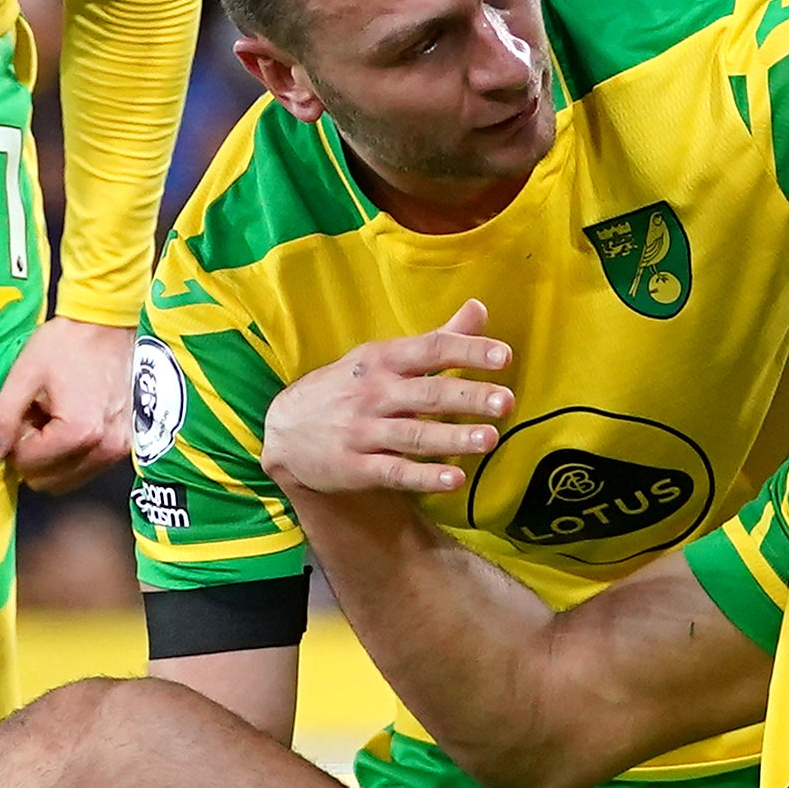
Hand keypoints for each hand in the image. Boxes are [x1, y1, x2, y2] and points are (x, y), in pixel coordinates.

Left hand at [0, 314, 136, 492]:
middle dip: (33, 454)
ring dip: (52, 457)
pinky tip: (71, 421)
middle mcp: (104, 449)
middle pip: (48, 480)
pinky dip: (73, 453)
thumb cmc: (65, 343)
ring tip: (53, 417)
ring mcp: (120, 450)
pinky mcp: (127, 444)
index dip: (14, 441)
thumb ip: (2, 419)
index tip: (23, 412)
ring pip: (68, 479)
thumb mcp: (24, 375)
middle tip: (36, 416)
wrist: (108, 323)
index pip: (27, 464)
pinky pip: (88, 467)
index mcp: (78, 433)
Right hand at [259, 303, 514, 500]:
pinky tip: (454, 479)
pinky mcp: (354, 467)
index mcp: (382, 361)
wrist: (283, 431)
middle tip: (506, 401)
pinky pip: (393, 472)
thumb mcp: (381, 357)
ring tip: (489, 439)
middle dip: (467, 396)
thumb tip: (479, 308)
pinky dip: (423, 477)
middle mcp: (373, 394)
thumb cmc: (346, 389)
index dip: (467, 350)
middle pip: (426, 394)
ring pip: (413, 435)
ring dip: (452, 438)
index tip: (504, 356)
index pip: (430, 349)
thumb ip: (436, 338)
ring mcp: (361, 431)